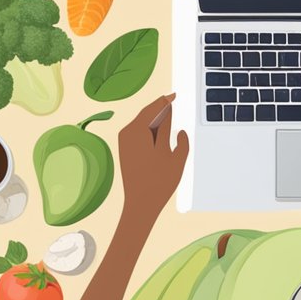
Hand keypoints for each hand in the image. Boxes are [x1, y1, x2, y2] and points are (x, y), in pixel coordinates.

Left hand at [118, 93, 188, 224]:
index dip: (166, 100)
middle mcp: (128, 132)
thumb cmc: (159, 182)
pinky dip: (149, 128)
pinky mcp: (124, 149)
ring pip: (142, 123)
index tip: (174, 95)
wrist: (141, 204)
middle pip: (146, 113)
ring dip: (154, 119)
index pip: (154, 108)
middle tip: (172, 102)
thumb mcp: (175, 156)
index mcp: (139, 130)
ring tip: (169, 116)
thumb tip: (175, 125)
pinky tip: (159, 132)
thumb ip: (176, 136)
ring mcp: (124, 141)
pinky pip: (137, 132)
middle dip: (160, 108)